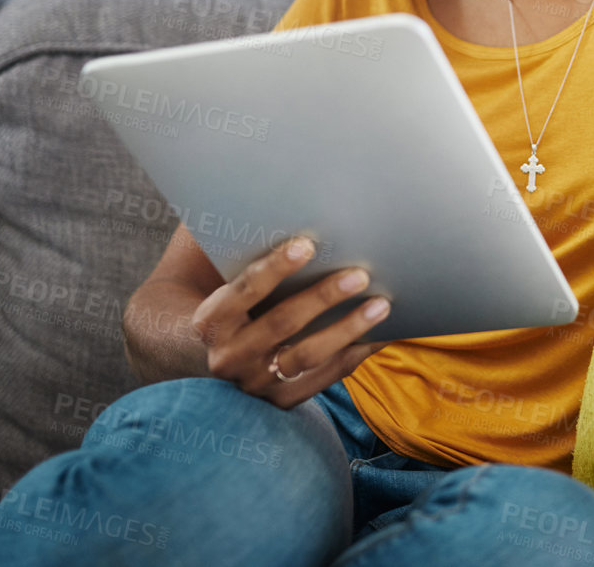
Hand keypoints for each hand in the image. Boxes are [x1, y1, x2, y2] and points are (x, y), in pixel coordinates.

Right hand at [191, 234, 390, 408]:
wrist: (214, 354)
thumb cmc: (235, 301)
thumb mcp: (225, 277)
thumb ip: (243, 244)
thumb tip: (279, 193)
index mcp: (210, 321)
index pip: (242, 291)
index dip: (273, 268)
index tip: (306, 244)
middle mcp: (228, 356)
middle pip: (280, 323)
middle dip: (322, 297)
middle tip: (360, 274)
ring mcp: (255, 383)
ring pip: (306, 356)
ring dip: (346, 329)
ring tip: (381, 304)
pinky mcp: (282, 400)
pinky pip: (325, 377)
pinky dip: (356, 354)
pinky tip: (383, 333)